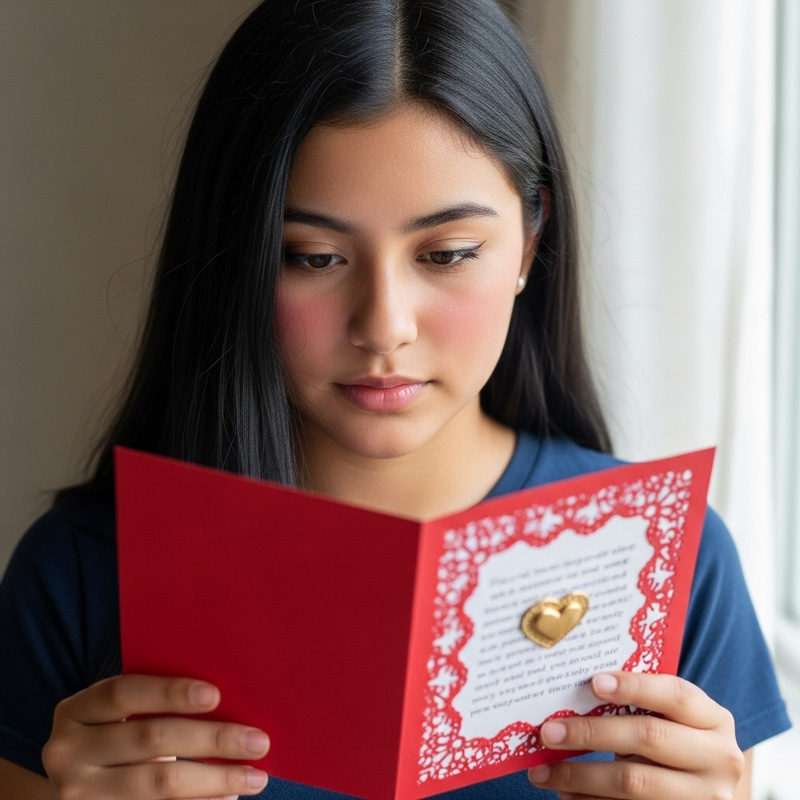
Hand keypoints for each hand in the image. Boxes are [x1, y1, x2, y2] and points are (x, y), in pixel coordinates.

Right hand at [42, 674, 269, 798]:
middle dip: (211, 738)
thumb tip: (230, 701)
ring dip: (215, 780)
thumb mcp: (118, 717)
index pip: (123, 693)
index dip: (169, 692)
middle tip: (258, 741)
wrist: (77, 788)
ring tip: (255, 777)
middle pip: (151, 739)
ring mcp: (78, 796)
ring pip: (159, 783)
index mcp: (76, 711)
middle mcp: (67, 753)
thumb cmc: (115, 738)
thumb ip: (156, 703)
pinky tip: (227, 798)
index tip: (215, 695)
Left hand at [527, 671, 744, 799]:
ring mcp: (705, 798)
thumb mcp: (671, 719)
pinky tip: (565, 795)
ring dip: (581, 776)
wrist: (708, 790)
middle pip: (648, 738)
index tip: (593, 682)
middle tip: (548, 732)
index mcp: (714, 720)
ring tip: (543, 771)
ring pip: (634, 782)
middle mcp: (718, 759)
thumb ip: (638, 704)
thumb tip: (572, 694)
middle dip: (592, 733)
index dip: (635, 686)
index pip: (675, 695)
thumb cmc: (676, 741)